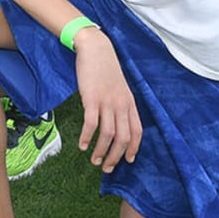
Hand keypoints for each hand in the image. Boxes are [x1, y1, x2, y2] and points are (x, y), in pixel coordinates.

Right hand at [71, 29, 142, 171]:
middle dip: (116, 157)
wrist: (96, 49)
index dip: (133, 149)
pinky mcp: (91, 99)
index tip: (127, 161)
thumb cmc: (106, 68)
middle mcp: (121, 105)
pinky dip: (86, 137)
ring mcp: (107, 102)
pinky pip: (91, 124)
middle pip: (123, 138)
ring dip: (101, 151)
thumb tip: (118, 122)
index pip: (137, 132)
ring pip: (108, 135)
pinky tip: (81, 144)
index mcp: (129, 103)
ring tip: (94, 161)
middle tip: (107, 168)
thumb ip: (121, 104)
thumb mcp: (119, 87)